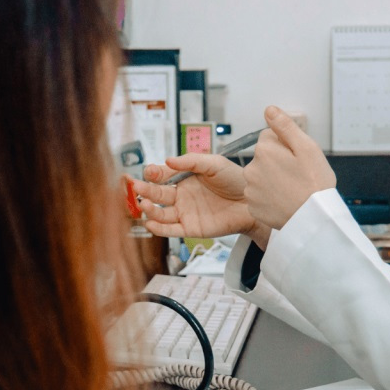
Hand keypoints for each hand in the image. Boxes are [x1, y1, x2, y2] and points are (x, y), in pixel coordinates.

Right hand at [132, 154, 262, 240]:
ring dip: (149, 209)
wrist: (252, 202)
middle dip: (145, 190)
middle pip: (157, 194)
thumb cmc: (236, 181)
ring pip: (161, 213)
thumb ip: (191, 161)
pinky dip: (160, 228)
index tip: (149, 171)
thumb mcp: (214, 164)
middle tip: (136, 187)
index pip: (162, 176)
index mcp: (185, 178)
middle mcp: (182, 196)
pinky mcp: (191, 228)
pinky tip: (151, 222)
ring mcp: (185, 212)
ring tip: (143, 204)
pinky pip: (171, 230)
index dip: (154, 173)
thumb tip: (168, 160)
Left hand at [243, 106, 335, 230]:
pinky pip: (260, 195)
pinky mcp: (253, 206)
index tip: (297, 158)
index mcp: (264, 150)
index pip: (269, 137)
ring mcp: (250, 189)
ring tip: (292, 189)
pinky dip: (270, 197)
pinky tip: (284, 200)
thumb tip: (269, 110)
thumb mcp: (307, 147)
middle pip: (264, 157)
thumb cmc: (314, 184)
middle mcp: (251, 168)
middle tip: (297, 175)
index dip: (285, 146)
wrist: (313, 219)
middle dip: (277, 162)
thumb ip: (285, 126)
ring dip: (272, 179)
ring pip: (261, 176)